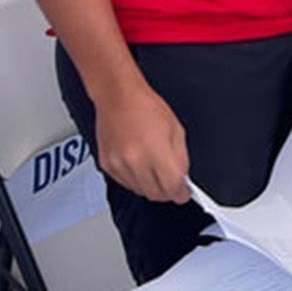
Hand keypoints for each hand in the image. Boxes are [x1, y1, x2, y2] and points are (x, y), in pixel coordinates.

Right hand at [94, 81, 190, 203]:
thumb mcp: (176, 129)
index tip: (184, 193)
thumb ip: (181, 158)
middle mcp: (136, 162)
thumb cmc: (146, 106)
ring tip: (154, 170)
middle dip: (167, 192)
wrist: (118, 97)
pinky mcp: (107, 165)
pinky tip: (139, 165)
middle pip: (156, 194)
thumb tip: (183, 178)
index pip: (173, 187)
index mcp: (156, 152)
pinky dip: (135, 180)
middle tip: (172, 183)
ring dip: (151, 187)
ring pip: (140, 191)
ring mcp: (119, 165)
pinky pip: (125, 184)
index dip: (182, 193)